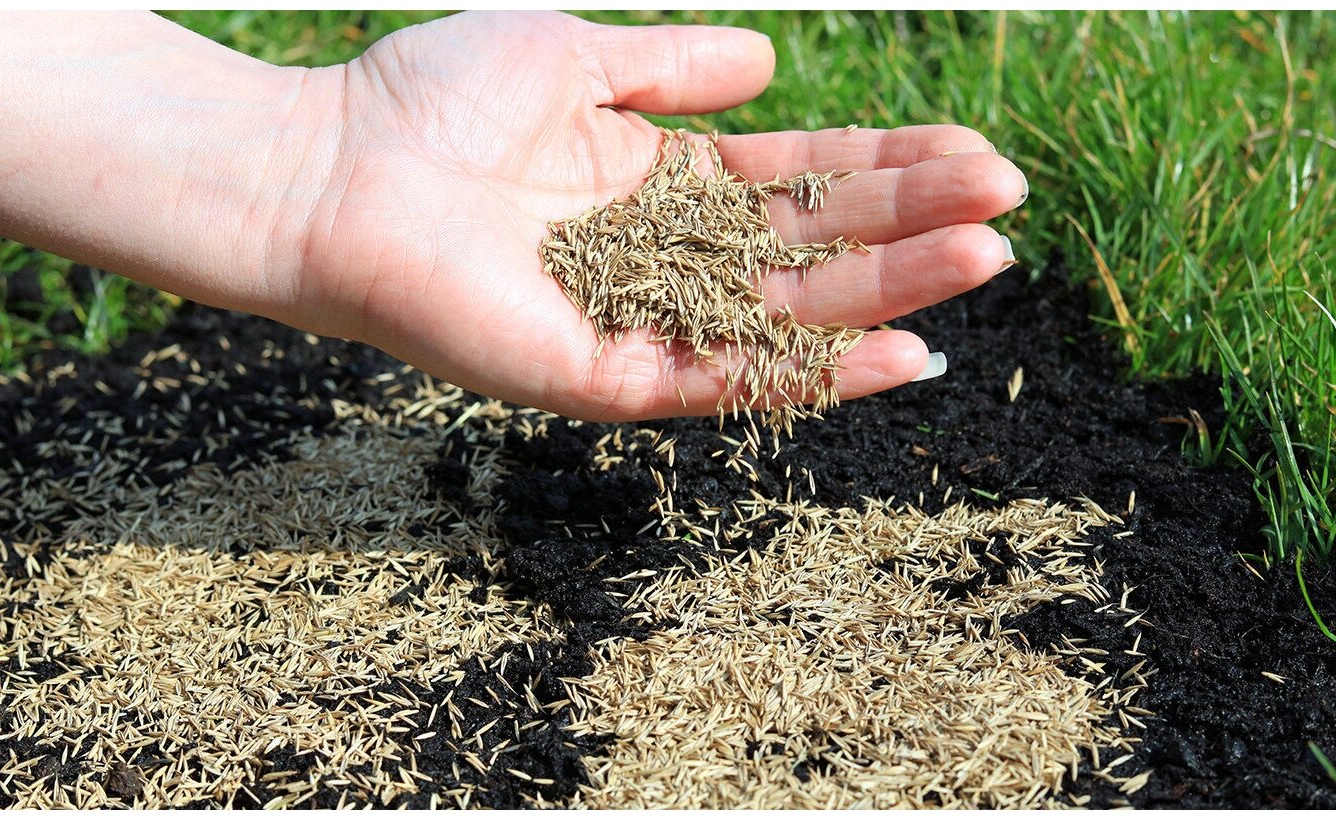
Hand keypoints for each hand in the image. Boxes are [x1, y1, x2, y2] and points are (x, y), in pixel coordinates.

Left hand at [287, 12, 1025, 420]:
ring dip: (889, 290)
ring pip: (787, 313)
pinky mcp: (606, 374)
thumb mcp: (575, 54)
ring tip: (984, 259)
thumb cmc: (431, 99)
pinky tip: (898, 350)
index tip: (973, 154)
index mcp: (661, 185)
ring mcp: (640, 322)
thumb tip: (772, 67)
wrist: (326, 167)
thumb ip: (671, 67)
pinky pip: (725, 379)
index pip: (799, 180)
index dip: (885, 166)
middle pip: (812, 246)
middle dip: (910, 223)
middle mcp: (663, 260)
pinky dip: (812, 369)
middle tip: (1009, 205)